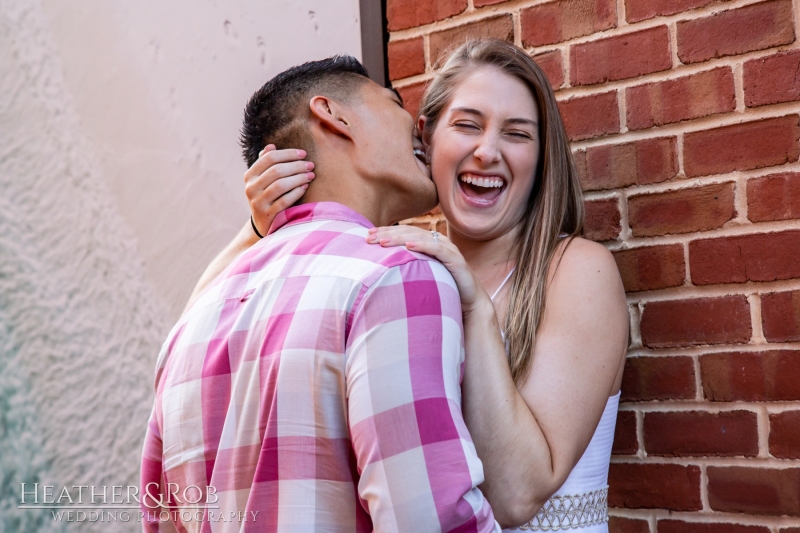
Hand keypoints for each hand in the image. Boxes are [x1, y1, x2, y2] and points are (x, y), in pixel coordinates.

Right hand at [245, 145, 313, 236]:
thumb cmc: (267, 196)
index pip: (269, 158)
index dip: (288, 154)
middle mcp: (251, 188)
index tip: (303, 154)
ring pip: (281, 185)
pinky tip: (305, 187)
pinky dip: (296, 192)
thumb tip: (271, 146)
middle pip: (276, 170)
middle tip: (311, 165)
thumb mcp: (263, 180)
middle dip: (296, 166)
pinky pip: (284, 201)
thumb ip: (266, 163)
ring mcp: (258, 202)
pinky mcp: (267, 215)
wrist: (263, 223)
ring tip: (311, 175)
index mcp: (250, 176)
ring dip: (299, 178)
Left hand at [366, 225, 490, 315]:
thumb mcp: (420, 276)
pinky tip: (409, 245)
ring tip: (383, 241)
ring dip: (400, 238)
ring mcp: (448, 249)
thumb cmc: (443, 289)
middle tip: (368, 237)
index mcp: (428, 243)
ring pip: (421, 238)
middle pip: (409, 232)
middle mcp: (438, 242)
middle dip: (387, 233)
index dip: (385, 231)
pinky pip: (438, 249)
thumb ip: (405, 269)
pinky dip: (423, 245)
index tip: (366, 234)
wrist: (469, 303)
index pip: (403, 232)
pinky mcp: (456, 260)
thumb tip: (379, 271)